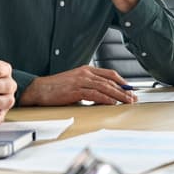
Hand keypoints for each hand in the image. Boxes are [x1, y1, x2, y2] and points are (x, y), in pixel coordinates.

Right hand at [17, 65, 136, 105]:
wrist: (39, 89)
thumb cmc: (56, 88)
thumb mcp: (75, 83)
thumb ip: (89, 86)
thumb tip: (103, 96)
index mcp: (86, 70)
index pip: (109, 74)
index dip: (122, 82)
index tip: (130, 89)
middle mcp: (85, 73)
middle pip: (110, 81)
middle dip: (124, 90)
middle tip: (133, 97)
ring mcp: (80, 81)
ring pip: (105, 87)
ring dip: (119, 95)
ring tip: (127, 101)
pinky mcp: (76, 90)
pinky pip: (95, 94)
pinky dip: (106, 98)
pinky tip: (113, 103)